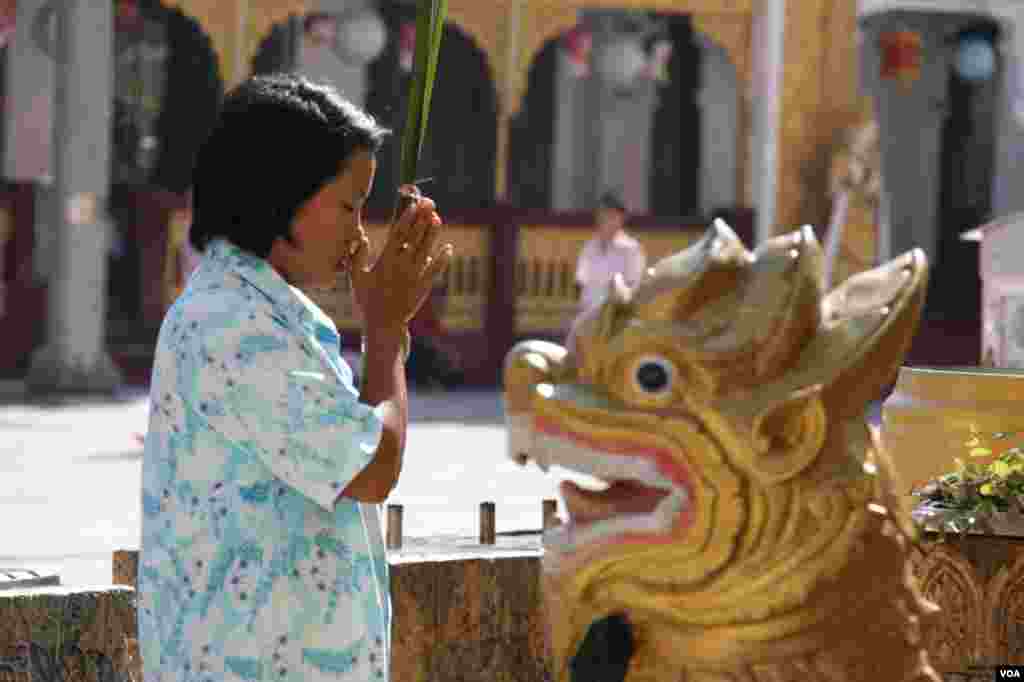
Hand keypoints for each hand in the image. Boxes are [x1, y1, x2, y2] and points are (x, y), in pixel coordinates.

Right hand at [348, 189, 453, 335]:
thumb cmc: (367, 302)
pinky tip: (449, 247)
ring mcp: (415, 276)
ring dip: (433, 234)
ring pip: (427, 250)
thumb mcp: (356, 279)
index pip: (398, 234)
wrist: (383, 326)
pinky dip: (443, 259)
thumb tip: (363, 238)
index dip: (407, 218)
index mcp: (385, 261)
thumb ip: (358, 257)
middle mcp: (402, 265)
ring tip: (438, 218)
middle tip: (430, 203)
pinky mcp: (424, 287)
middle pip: (415, 237)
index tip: (414, 205)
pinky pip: (436, 270)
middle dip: (423, 219)